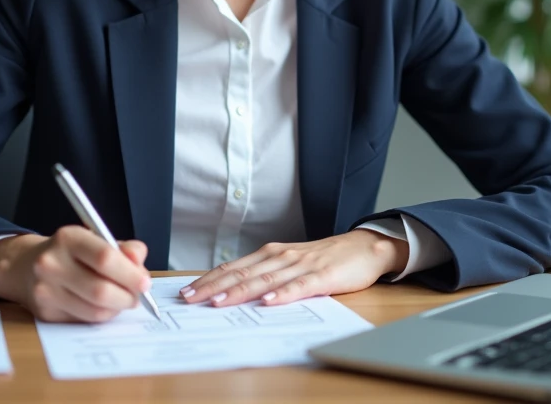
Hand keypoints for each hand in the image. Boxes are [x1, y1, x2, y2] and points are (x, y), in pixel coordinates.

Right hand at [0, 227, 151, 322]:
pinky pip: (84, 320)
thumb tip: (139, 263)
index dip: (130, 273)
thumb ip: (124, 249)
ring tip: (122, 300)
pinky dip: (101, 315)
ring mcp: (45, 290)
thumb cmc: (70, 253)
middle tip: (137, 296)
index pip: (105, 257)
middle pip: (100, 290)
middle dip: (127, 297)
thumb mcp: (96, 239)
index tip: (145, 283)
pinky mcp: (45, 313)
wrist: (25, 267)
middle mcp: (51, 263)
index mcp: (68, 238)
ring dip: (116, 309)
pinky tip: (103, 305)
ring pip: (94, 311)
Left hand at [179, 230, 409, 307]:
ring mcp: (301, 266)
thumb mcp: (290, 264)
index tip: (186, 291)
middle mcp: (281, 257)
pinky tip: (267, 302)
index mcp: (271, 255)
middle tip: (189, 299)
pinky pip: (299, 287)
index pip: (233, 267)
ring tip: (217, 302)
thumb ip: (266, 275)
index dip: (209, 279)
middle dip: (213, 287)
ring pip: (264, 280)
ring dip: (239, 291)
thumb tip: (233, 291)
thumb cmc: (325, 259)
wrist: (364, 247)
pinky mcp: (322, 276)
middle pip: (242, 273)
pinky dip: (282, 294)